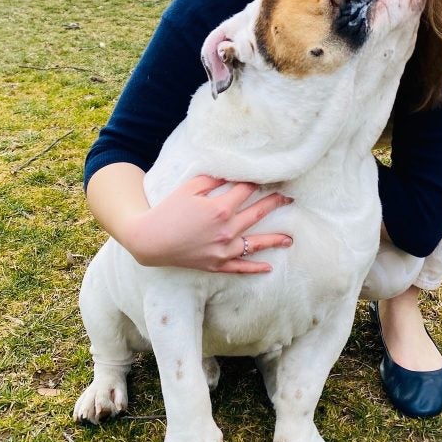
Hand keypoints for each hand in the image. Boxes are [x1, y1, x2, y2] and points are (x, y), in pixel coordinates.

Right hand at [124, 175, 292, 273]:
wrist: (151, 240)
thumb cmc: (169, 210)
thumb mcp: (190, 188)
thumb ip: (213, 180)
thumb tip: (232, 174)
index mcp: (220, 209)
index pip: (246, 191)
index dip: (255, 182)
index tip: (264, 177)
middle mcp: (226, 230)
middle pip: (257, 213)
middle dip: (274, 203)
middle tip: (288, 198)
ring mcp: (222, 250)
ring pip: (255, 244)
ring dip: (274, 240)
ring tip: (290, 238)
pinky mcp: (216, 264)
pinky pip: (240, 267)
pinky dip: (255, 268)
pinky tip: (268, 267)